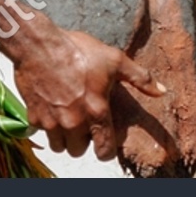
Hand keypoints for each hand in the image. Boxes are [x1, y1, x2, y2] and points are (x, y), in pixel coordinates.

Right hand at [11, 26, 162, 160]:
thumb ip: (139, 78)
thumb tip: (162, 92)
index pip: (105, 151)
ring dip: (63, 138)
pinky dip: (45, 125)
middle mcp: (74, 122)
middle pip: (78, 151)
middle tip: (82, 123)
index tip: (102, 141)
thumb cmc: (76, 50)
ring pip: (59, 146)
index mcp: (97, 111)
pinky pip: (41, 132)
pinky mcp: (33, 116)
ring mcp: (52, 121)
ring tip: (65, 120)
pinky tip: (49, 108)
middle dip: (81, 141)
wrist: (38, 44)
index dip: (105, 150)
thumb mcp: (113, 59)